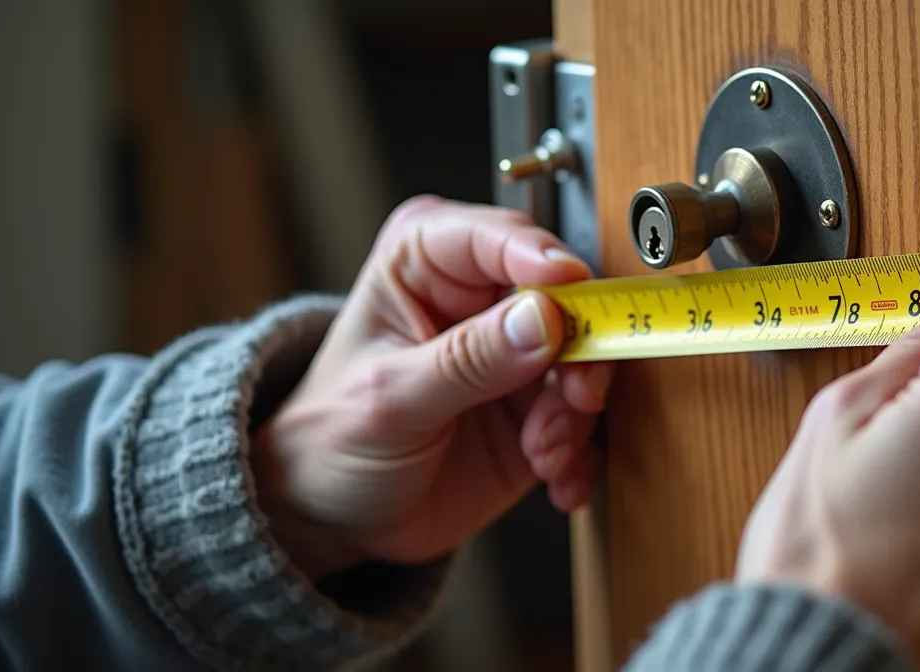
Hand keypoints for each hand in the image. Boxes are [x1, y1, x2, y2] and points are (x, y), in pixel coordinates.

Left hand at [252, 196, 611, 579]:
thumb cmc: (332, 437)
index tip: (570, 291)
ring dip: (575, 415)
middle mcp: (482, 295)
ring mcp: (518, 351)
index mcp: (427, 259)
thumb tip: (543, 319)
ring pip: (587, 359)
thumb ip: (467, 358)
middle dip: (578, 353)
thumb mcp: (390, 398)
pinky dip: (582, 453)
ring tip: (544, 454)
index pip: (498, 238)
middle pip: (565, 297)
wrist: (335, 513)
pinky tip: (557, 481)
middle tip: (573, 398)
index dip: (543, 260)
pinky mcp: (541, 404)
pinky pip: (588, 418)